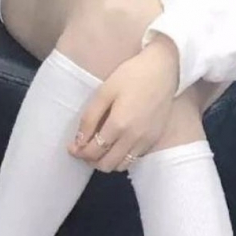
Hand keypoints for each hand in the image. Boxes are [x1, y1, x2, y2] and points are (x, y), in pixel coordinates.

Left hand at [66, 42, 179, 172]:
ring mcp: (146, 141)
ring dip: (107, 162)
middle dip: (91, 161)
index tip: (72, 148)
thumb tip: (79, 141)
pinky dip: (122, 157)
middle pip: (106, 165)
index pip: (93, 152)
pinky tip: (117, 144)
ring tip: (100, 148)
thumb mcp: (105, 92)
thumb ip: (90, 118)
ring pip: (121, 166)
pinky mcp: (154, 139)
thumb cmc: (132, 75)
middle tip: (84, 149)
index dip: (79, 153)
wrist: (163, 70)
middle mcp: (133, 138)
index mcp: (119, 125)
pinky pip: (134, 159)